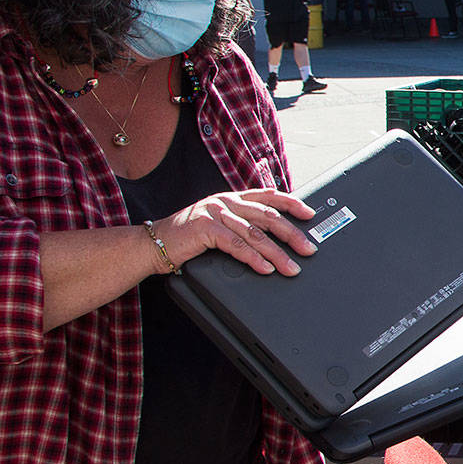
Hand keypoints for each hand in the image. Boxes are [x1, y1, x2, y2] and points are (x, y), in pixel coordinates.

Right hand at [163, 189, 317, 276]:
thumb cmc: (187, 239)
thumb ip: (240, 226)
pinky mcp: (205, 228)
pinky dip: (254, 258)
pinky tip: (265, 268)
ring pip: (255, 233)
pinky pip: (236, 245)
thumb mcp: (218, 226)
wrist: (152, 245)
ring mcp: (215, 213)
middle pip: (268, 216)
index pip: (268, 195)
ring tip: (291, 267)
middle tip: (308, 249)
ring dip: (277, 253)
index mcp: (231, 198)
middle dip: (292, 234)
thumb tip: (272, 239)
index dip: (291, 203)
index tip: (309, 214)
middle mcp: (225, 201)